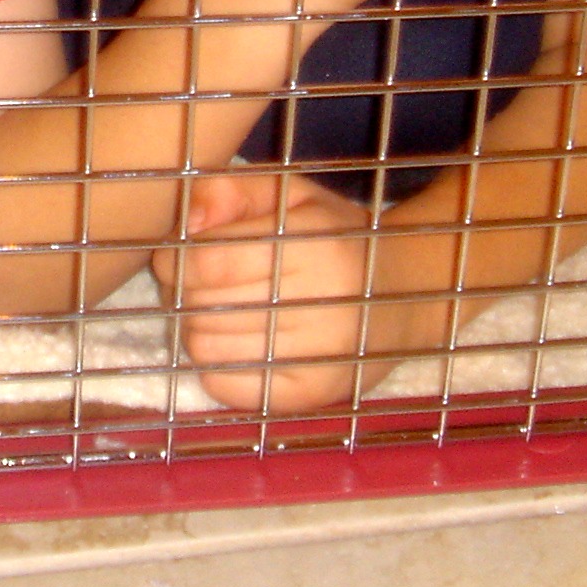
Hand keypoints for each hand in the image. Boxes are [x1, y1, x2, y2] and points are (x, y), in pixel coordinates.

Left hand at [151, 170, 384, 413]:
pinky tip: (239, 342)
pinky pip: (225, 385)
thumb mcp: (292, 196)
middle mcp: (324, 303)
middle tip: (204, 284)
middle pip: (202, 305)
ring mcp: (319, 357)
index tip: (182, 255)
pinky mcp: (311, 395)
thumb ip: (233, 191)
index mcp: (317, 244)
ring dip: (200, 327)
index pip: (208, 261)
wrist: (407, 296)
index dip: (179, 258)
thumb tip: (187, 220)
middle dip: (187, 292)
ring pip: (206, 347)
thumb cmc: (336, 237)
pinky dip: (216, 364)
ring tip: (224, 310)